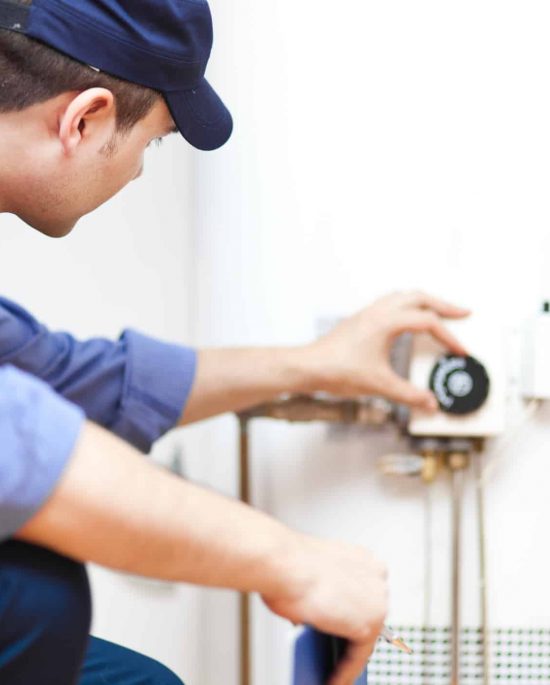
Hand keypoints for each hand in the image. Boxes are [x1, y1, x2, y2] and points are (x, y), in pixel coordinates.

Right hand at [262, 536, 387, 684]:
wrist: (283, 564)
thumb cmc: (288, 563)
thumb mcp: (311, 575)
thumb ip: (324, 593)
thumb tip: (319, 614)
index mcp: (363, 559)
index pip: (363, 593)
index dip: (353, 612)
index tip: (346, 627)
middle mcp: (376, 576)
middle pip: (366, 614)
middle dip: (351, 634)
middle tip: (336, 653)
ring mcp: (376, 600)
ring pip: (364, 638)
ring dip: (347, 655)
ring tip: (333, 670)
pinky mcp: (369, 625)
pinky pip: (358, 657)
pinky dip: (344, 672)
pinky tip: (332, 680)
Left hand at [303, 290, 469, 410]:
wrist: (308, 366)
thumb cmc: (336, 370)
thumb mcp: (379, 385)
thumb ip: (409, 395)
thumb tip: (430, 403)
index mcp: (386, 322)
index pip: (428, 322)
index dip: (449, 337)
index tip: (460, 351)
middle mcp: (378, 311)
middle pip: (419, 297)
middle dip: (444, 305)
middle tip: (462, 313)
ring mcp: (367, 313)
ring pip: (403, 296)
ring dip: (424, 301)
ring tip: (439, 312)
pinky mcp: (360, 320)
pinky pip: (390, 303)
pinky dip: (407, 306)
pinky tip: (408, 320)